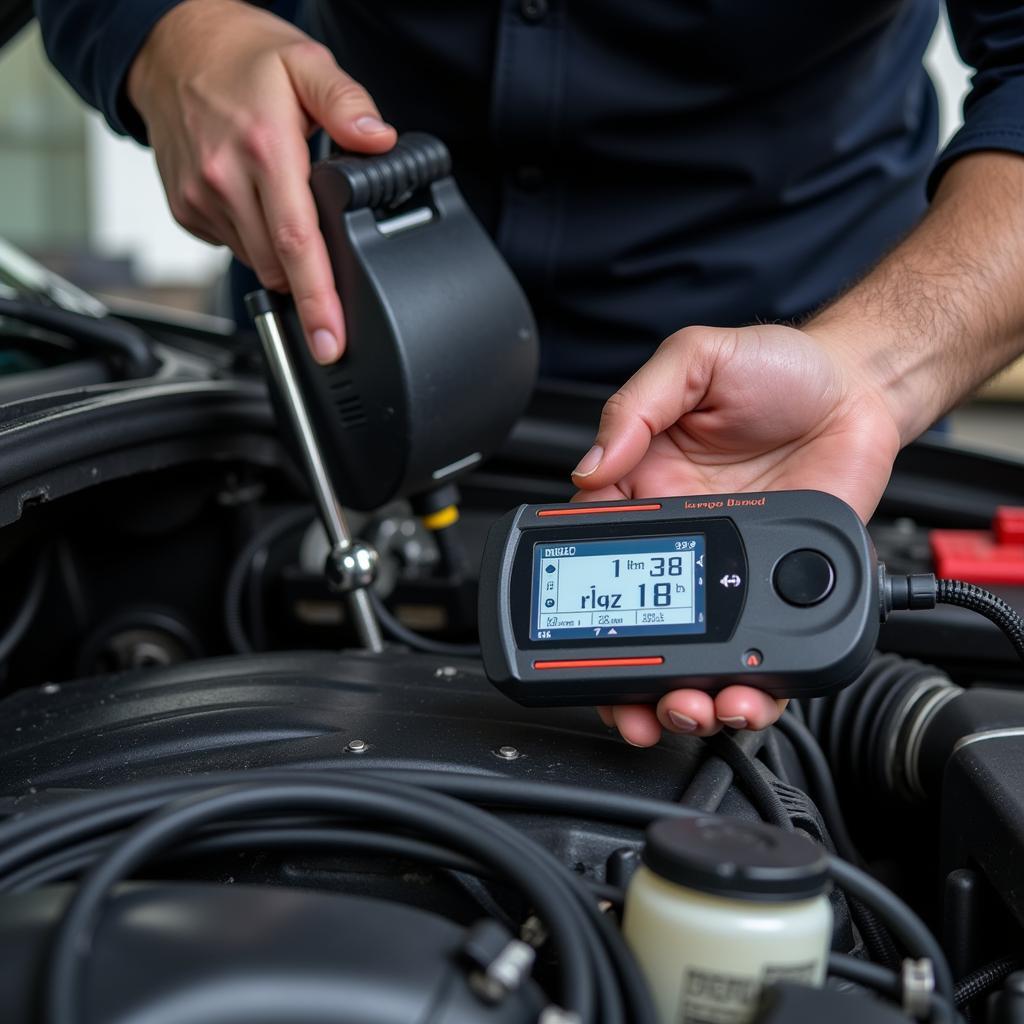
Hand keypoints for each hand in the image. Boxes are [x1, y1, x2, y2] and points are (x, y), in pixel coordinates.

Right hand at [127, 0, 396, 362]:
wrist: (170, 46)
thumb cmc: (241, 57)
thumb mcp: (306, 64)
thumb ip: (348, 104)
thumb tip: (380, 139)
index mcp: (265, 150)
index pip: (298, 245)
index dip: (318, 301)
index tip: (330, 341)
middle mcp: (226, 180)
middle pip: (279, 266)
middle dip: (308, 282)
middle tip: (329, 269)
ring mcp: (201, 198)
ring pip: (257, 261)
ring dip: (281, 253)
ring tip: (285, 205)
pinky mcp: (186, 210)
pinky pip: (233, 246)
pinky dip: (254, 239)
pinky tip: (257, 202)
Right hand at [572, 323, 900, 745]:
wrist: (861, 391)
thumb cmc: (780, 370)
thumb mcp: (695, 362)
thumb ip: (636, 406)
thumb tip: (588, 466)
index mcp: (646, 490)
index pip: (600, 555)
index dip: (586, 603)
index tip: (574, 636)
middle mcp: (686, 540)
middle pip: (643, 625)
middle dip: (629, 679)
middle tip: (630, 706)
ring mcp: (734, 573)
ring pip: (699, 654)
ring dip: (685, 696)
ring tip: (690, 709)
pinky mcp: (783, 591)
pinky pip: (766, 653)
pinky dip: (756, 689)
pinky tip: (747, 698)